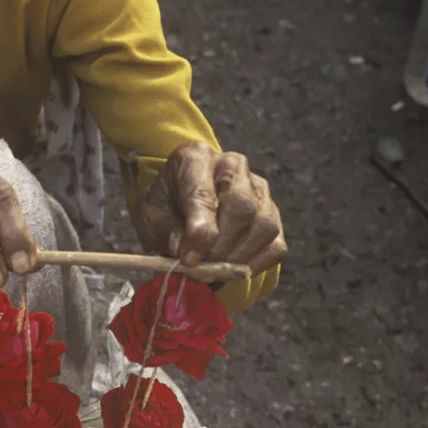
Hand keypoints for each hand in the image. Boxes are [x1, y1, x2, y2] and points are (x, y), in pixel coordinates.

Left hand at [132, 141, 286, 273]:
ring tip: (214, 269)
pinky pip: (276, 246)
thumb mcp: (151, 217)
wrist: (176, 210)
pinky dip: (254, 265)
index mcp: (196, 158)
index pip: (204, 194)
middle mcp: (233, 165)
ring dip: (238, 259)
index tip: (189, 259)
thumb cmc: (164, 210)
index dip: (199, 233)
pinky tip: (232, 270)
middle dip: (220, 248)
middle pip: (242, 208)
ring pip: (264, 227)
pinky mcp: (274, 214)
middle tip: (200, 267)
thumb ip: (168, 233)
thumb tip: (193, 257)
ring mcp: (259, 188)